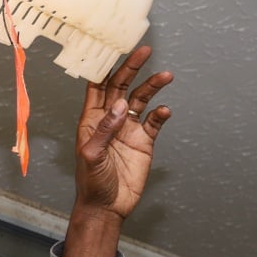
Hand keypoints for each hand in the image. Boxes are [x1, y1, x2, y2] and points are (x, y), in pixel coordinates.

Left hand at [75, 46, 172, 222]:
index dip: (105, 68)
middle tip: (144, 51)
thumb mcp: (92, 155)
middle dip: (132, 68)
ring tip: (166, 75)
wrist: (107, 207)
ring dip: (152, 87)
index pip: (98, 87)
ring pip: (141, 100)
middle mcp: (110, 119)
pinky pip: (154, 122)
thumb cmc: (91, 182)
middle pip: (121, 86)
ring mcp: (128, 129)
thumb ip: (105, 130)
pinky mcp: (144, 141)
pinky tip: (164, 111)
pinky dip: (160, 114)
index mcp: (92, 119)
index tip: (113, 49)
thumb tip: (119, 105)